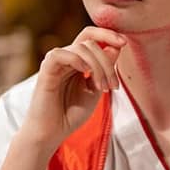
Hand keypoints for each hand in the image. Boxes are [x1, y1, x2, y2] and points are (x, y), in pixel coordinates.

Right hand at [21, 26, 125, 151]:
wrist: (52, 134)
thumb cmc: (71, 114)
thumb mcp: (96, 90)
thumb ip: (105, 69)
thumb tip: (115, 47)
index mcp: (77, 62)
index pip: (91, 38)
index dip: (108, 35)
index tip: (124, 42)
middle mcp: (66, 59)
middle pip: (90, 42)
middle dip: (107, 61)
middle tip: (113, 85)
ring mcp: (56, 63)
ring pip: (80, 47)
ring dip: (98, 66)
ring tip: (102, 87)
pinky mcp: (46, 70)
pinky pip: (60, 54)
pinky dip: (76, 59)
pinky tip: (84, 72)